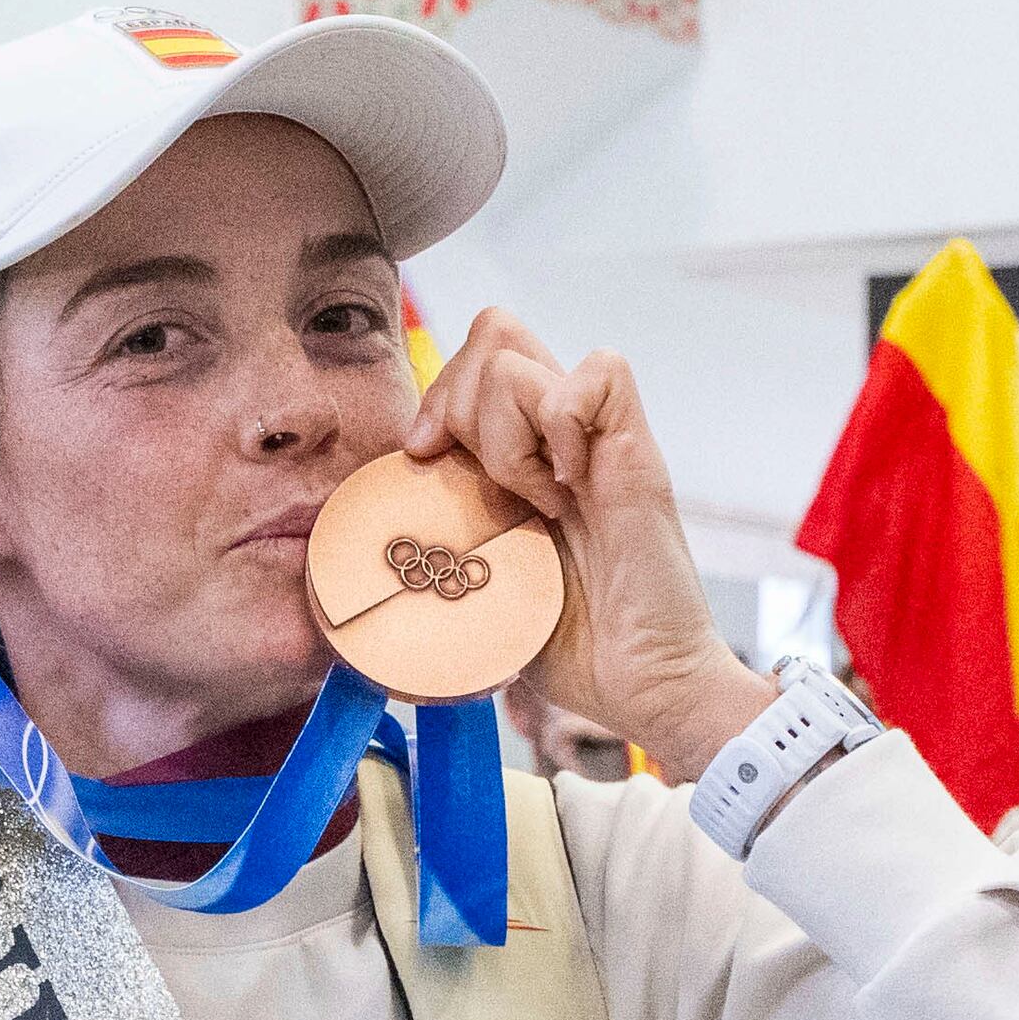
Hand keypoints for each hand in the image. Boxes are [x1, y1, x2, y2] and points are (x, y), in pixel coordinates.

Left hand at [407, 314, 769, 784]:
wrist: (646, 686)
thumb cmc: (576, 650)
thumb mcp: (485, 590)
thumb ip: (446, 551)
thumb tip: (372, 557)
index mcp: (526, 455)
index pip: (470, 364)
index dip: (434, 399)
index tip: (424, 460)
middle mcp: (561, 433)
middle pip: (492, 333)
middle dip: (458, 400)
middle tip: (481, 478)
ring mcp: (599, 438)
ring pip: (518, 355)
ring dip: (503, 432)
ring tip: (533, 500)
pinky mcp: (637, 452)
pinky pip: (599, 375)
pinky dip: (566, 424)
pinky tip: (569, 488)